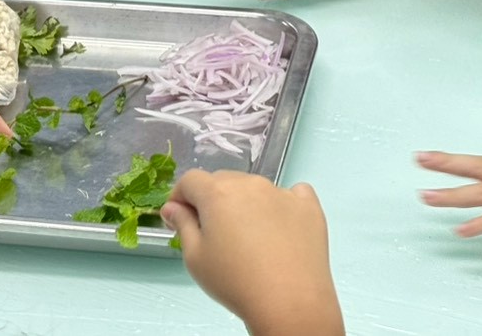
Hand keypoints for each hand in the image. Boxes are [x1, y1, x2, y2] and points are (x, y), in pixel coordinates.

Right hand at [160, 169, 342, 334]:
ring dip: (245, 203)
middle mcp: (251, 184)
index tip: (179, 217)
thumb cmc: (236, 282)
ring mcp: (283, 192)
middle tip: (213, 232)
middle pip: (223, 181)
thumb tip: (173, 207)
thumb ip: (182, 225)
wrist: (289, 301)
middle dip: (212, 200)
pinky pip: (292, 194)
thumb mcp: (195, 258)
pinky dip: (281, 205)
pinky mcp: (308, 206)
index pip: (191, 180)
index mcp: (218, 193)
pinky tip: (280, 228)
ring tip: (248, 238)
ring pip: (255, 188)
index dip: (180, 196)